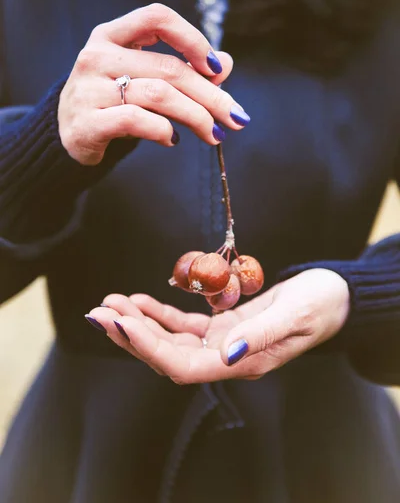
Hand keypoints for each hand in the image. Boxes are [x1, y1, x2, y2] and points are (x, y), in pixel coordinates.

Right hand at [59, 3, 249, 165]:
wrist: (70, 134)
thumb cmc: (114, 101)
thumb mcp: (145, 78)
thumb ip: (184, 68)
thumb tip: (226, 64)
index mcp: (111, 35)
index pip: (157, 18)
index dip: (192, 38)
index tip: (217, 68)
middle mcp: (96, 55)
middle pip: (168, 68)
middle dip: (210, 95)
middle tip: (234, 117)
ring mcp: (88, 88)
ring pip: (158, 95)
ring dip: (195, 116)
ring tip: (213, 133)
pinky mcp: (86, 122)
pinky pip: (136, 120)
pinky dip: (163, 130)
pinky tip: (171, 139)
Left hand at [86, 269, 349, 382]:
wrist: (334, 296)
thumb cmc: (319, 305)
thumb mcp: (295, 315)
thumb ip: (260, 335)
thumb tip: (226, 353)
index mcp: (242, 362)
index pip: (182, 364)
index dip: (148, 347)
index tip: (121, 323)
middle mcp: (226, 358)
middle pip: (167, 355)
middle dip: (131, 334)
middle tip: (100, 310)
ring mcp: (223, 342)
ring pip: (170, 339)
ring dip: (139, 322)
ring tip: (111, 302)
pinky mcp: (224, 326)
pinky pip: (184, 324)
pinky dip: (159, 313)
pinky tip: (140, 301)